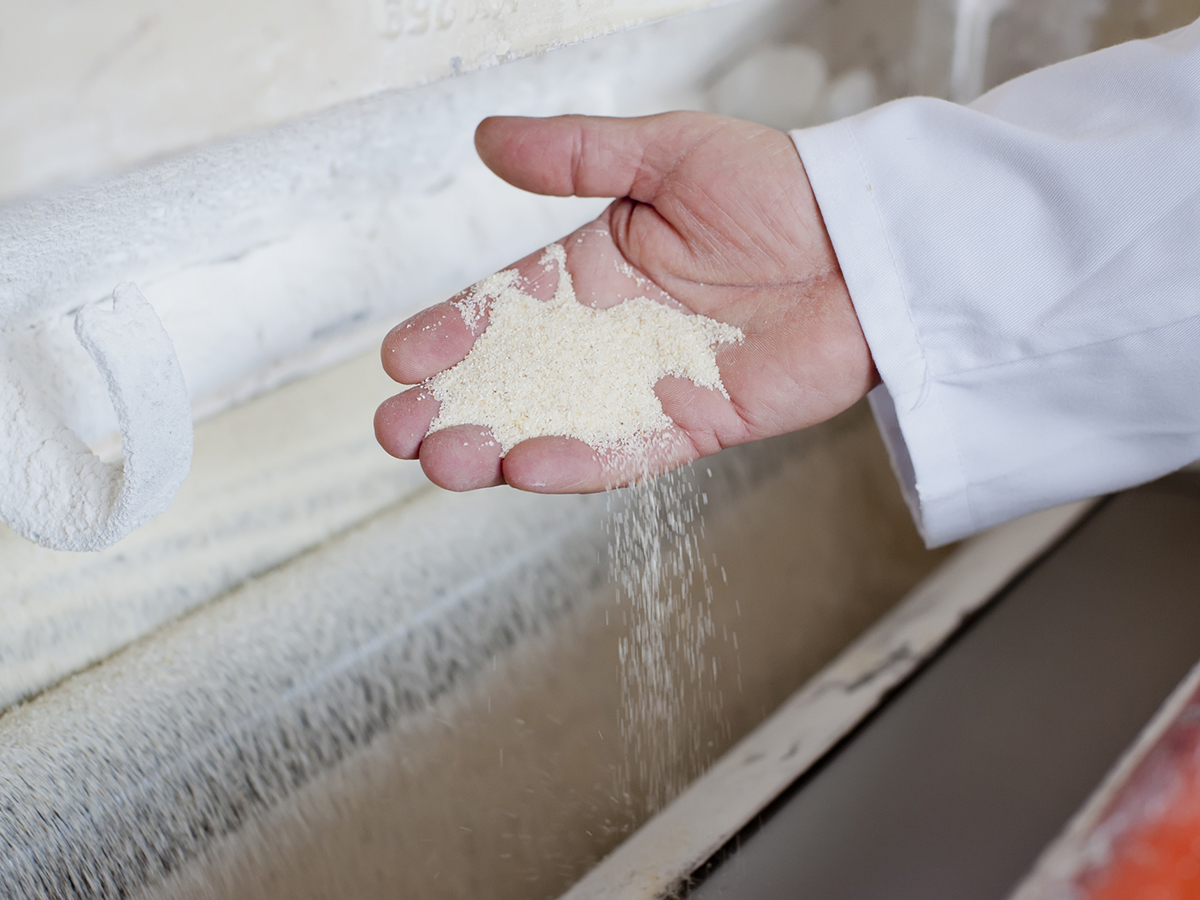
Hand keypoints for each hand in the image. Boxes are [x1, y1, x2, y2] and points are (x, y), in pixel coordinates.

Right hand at [374, 111, 876, 491]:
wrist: (870, 241)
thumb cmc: (780, 186)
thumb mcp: (668, 151)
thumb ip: (577, 154)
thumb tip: (488, 138)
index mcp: (596, 268)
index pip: (507, 307)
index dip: (453, 332)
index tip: (402, 359)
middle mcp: (616, 333)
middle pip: (519, 377)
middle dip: (457, 405)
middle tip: (399, 431)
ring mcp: (653, 382)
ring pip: (561, 421)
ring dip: (498, 444)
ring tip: (442, 461)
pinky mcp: (698, 420)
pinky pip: (630, 449)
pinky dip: (580, 460)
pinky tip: (525, 467)